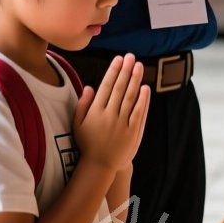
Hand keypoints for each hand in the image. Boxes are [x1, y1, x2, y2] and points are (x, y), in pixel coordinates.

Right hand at [73, 54, 149, 173]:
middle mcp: (109, 116)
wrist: (99, 166)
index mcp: (95, 112)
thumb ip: (82, 105)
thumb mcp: (78, 124)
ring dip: (135, 80)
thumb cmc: (88, 143)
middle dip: (125, 70)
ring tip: (138, 66)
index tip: (118, 59)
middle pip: (119, 88)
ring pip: (130, 98)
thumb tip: (89, 86)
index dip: (113, 71)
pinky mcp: (132, 133)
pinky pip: (138, 113)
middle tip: (130, 56)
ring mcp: (121, 124)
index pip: (106, 86)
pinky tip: (145, 88)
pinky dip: (142, 100)